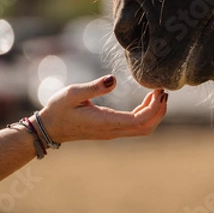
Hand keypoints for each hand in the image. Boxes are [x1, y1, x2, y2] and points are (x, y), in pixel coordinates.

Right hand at [34, 76, 167, 142]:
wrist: (49, 128)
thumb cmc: (59, 109)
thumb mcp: (73, 93)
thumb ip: (94, 87)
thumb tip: (113, 79)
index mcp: (105, 122)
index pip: (138, 121)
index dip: (153, 108)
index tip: (159, 91)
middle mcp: (112, 131)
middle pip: (145, 128)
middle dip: (159, 112)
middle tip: (164, 91)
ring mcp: (112, 132)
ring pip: (142, 129)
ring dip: (154, 113)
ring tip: (159, 94)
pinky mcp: (111, 130)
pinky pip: (135, 126)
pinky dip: (146, 114)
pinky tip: (147, 100)